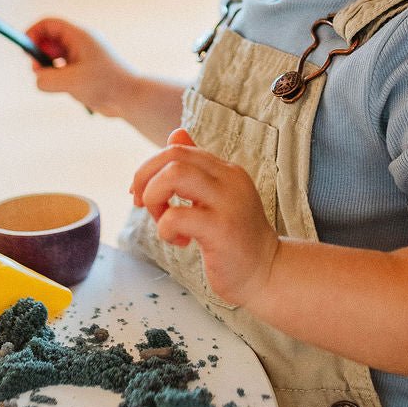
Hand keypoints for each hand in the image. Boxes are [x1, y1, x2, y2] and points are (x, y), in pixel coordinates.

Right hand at [25, 16, 134, 116]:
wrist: (131, 98)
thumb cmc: (106, 85)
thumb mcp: (71, 83)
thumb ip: (47, 79)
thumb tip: (38, 78)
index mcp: (80, 37)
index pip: (50, 24)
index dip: (33, 33)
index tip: (25, 50)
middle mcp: (81, 44)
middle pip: (50, 39)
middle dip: (38, 53)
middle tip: (37, 70)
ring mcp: (83, 58)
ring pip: (54, 57)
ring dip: (48, 69)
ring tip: (55, 83)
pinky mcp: (84, 72)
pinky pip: (62, 71)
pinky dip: (58, 79)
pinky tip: (69, 90)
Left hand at [130, 128, 277, 306]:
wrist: (266, 273)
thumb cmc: (236, 239)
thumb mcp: (217, 196)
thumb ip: (197, 168)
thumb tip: (176, 133)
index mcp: (225, 170)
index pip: (177, 149)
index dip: (149, 168)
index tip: (140, 193)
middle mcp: (229, 179)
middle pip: (173, 155)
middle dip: (145, 178)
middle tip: (145, 206)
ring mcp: (228, 203)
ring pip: (174, 175)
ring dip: (154, 199)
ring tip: (163, 222)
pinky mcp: (222, 229)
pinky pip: (177, 217)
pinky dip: (166, 230)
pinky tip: (182, 242)